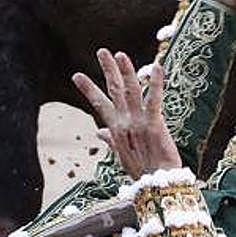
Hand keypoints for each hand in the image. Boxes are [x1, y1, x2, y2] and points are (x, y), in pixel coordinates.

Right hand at [72, 50, 182, 177]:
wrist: (157, 185)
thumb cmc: (142, 171)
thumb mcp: (123, 155)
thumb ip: (111, 141)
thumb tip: (99, 133)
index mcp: (116, 130)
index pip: (99, 104)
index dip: (89, 89)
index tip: (77, 75)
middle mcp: (124, 123)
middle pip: (114, 91)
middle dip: (107, 70)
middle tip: (102, 51)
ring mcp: (138, 123)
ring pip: (130, 91)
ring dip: (125, 71)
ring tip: (119, 54)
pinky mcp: (154, 125)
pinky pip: (154, 100)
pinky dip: (156, 83)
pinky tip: (158, 67)